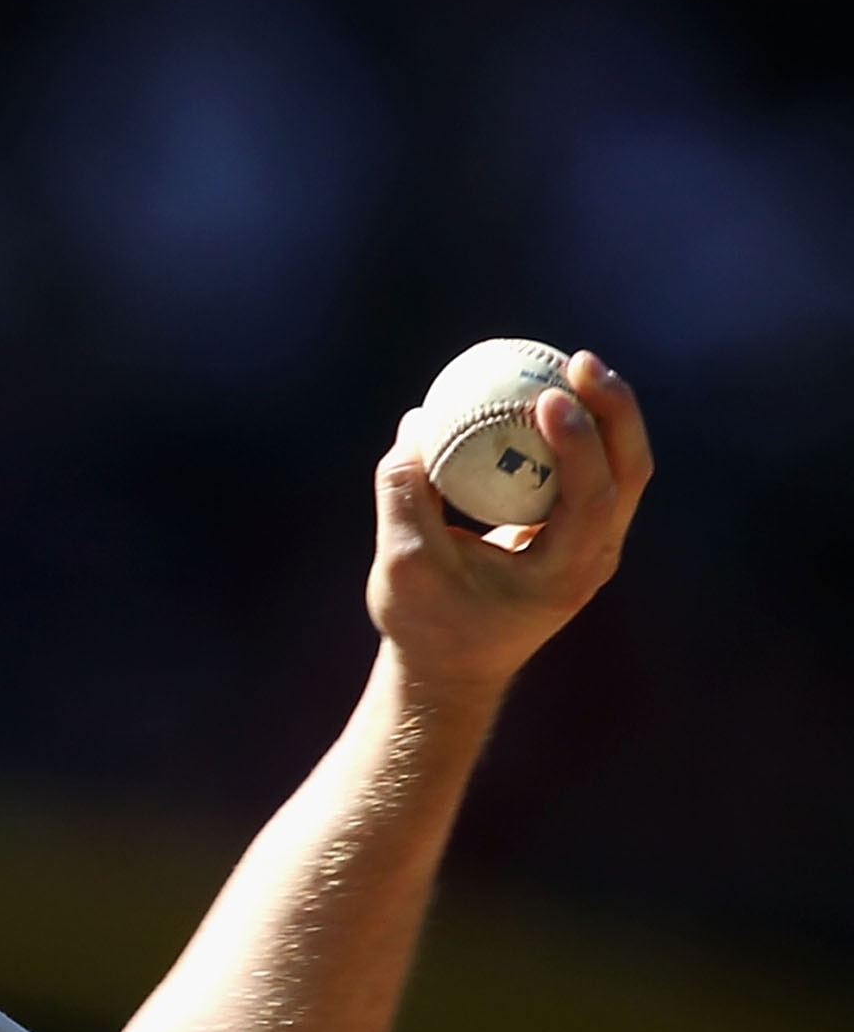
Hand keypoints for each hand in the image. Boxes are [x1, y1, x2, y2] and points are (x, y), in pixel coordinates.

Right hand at [367, 350, 653, 707]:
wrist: (447, 671)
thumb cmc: (425, 626)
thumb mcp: (402, 564)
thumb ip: (404, 493)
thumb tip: (417, 422)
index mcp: (565, 576)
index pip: (594, 496)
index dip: (580, 440)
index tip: (546, 397)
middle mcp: (593, 559)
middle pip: (630, 470)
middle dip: (614, 408)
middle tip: (577, 360)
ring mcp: (593, 546)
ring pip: (622, 465)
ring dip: (605, 411)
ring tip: (571, 364)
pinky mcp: (577, 533)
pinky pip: (592, 468)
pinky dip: (579, 429)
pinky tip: (548, 391)